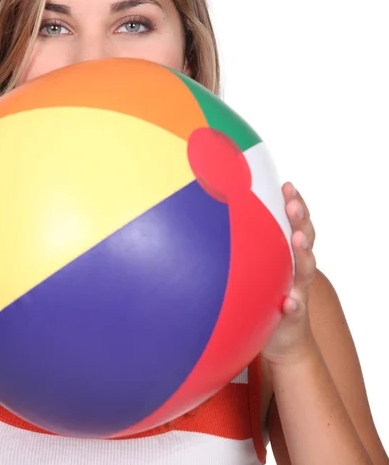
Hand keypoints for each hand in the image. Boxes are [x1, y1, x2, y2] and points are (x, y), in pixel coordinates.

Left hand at [261, 182, 317, 365]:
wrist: (285, 338)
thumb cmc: (267, 291)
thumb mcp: (260, 265)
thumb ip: (250, 243)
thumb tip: (216, 211)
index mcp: (289, 252)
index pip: (296, 222)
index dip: (295, 202)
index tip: (286, 185)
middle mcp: (298, 268)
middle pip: (305, 238)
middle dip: (300, 219)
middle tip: (292, 204)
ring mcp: (299, 290)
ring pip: (305, 269)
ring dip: (303, 254)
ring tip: (298, 240)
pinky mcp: (293, 315)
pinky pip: (295, 309)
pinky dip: (293, 304)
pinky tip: (288, 301)